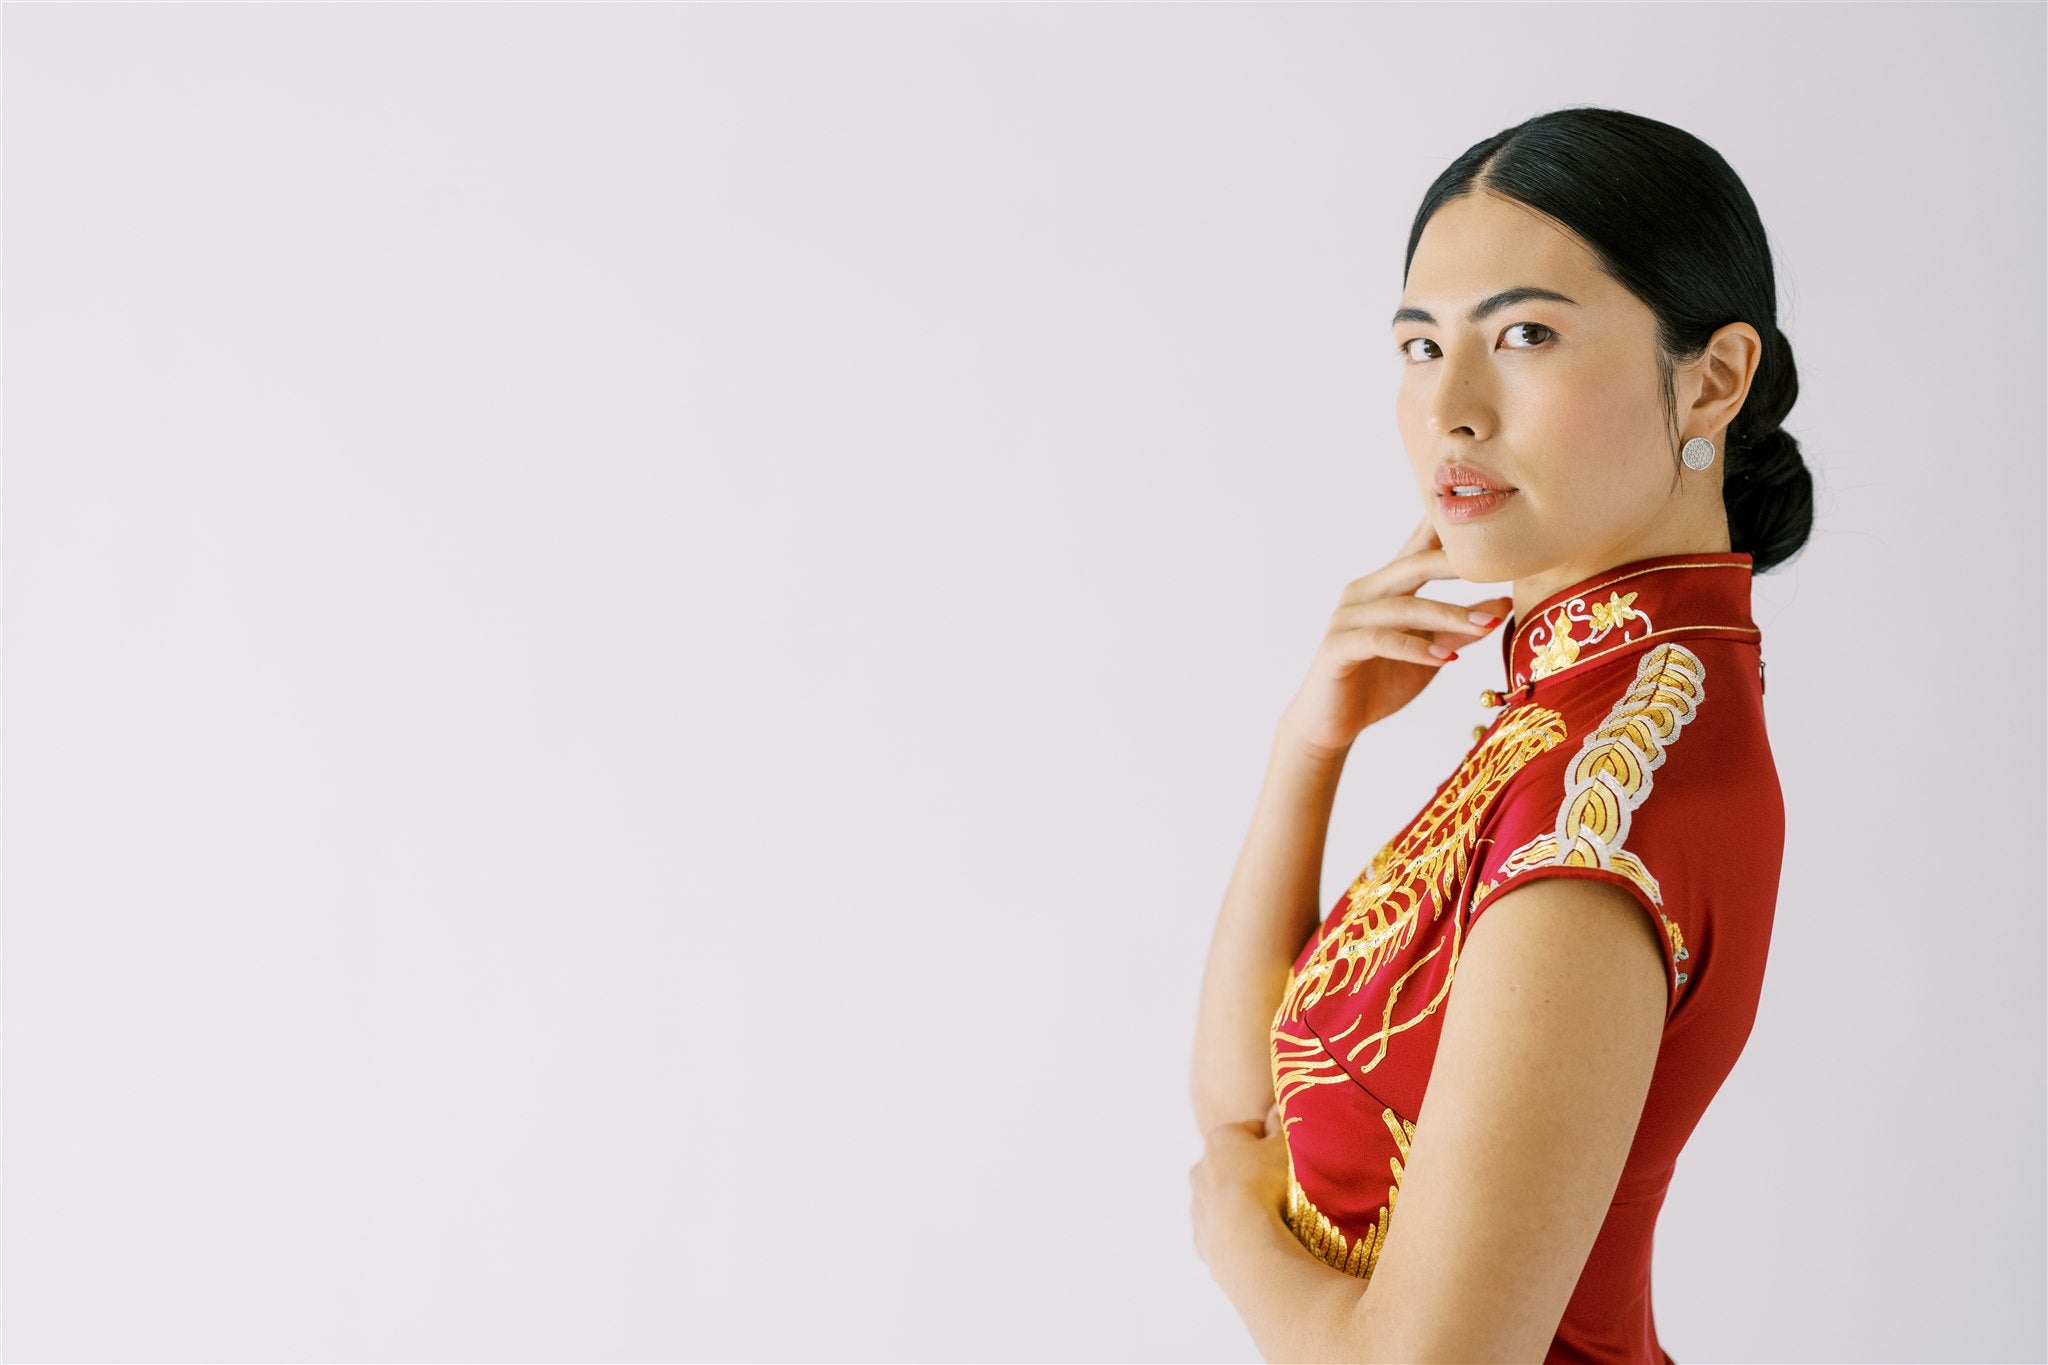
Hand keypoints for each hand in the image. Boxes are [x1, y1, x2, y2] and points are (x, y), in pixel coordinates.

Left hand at [1190, 1100, 1293, 1279]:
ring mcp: (1197, 1205)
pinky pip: (1222, 1230)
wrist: (1245, 1240)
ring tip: (1272, 1218)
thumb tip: (1277, 1106)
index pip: (1252, 1130)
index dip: (1274, 1142)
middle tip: (1283, 1188)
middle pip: (1234, 1165)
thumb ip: (1281, 1123)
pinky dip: (1237, 1232)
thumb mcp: (1284, 1146)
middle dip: (1254, 1173)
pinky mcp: (1200, 1237)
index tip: (1290, 1157)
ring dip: (1243, 1204)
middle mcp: (1200, 1168)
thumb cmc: (1268, 1184)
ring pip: (1224, 1198)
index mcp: (1220, 1139)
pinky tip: (1257, 1238)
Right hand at [1279, 515, 1511, 755]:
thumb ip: (1459, 628)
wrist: (1332, 724)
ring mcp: (1348, 618)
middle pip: (1413, 566)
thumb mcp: (1431, 653)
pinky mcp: (1338, 647)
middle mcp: (1364, 593)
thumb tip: (1504, 604)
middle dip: (1456, 565)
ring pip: (1403, 607)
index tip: (1479, 503)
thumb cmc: (1380, 682)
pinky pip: (1380, 640)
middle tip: (1497, 565)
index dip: (1443, 525)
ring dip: (1447, 615)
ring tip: (1484, 626)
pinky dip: (1414, 648)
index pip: (1418, 547)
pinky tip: (1445, 660)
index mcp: (1386, 587)